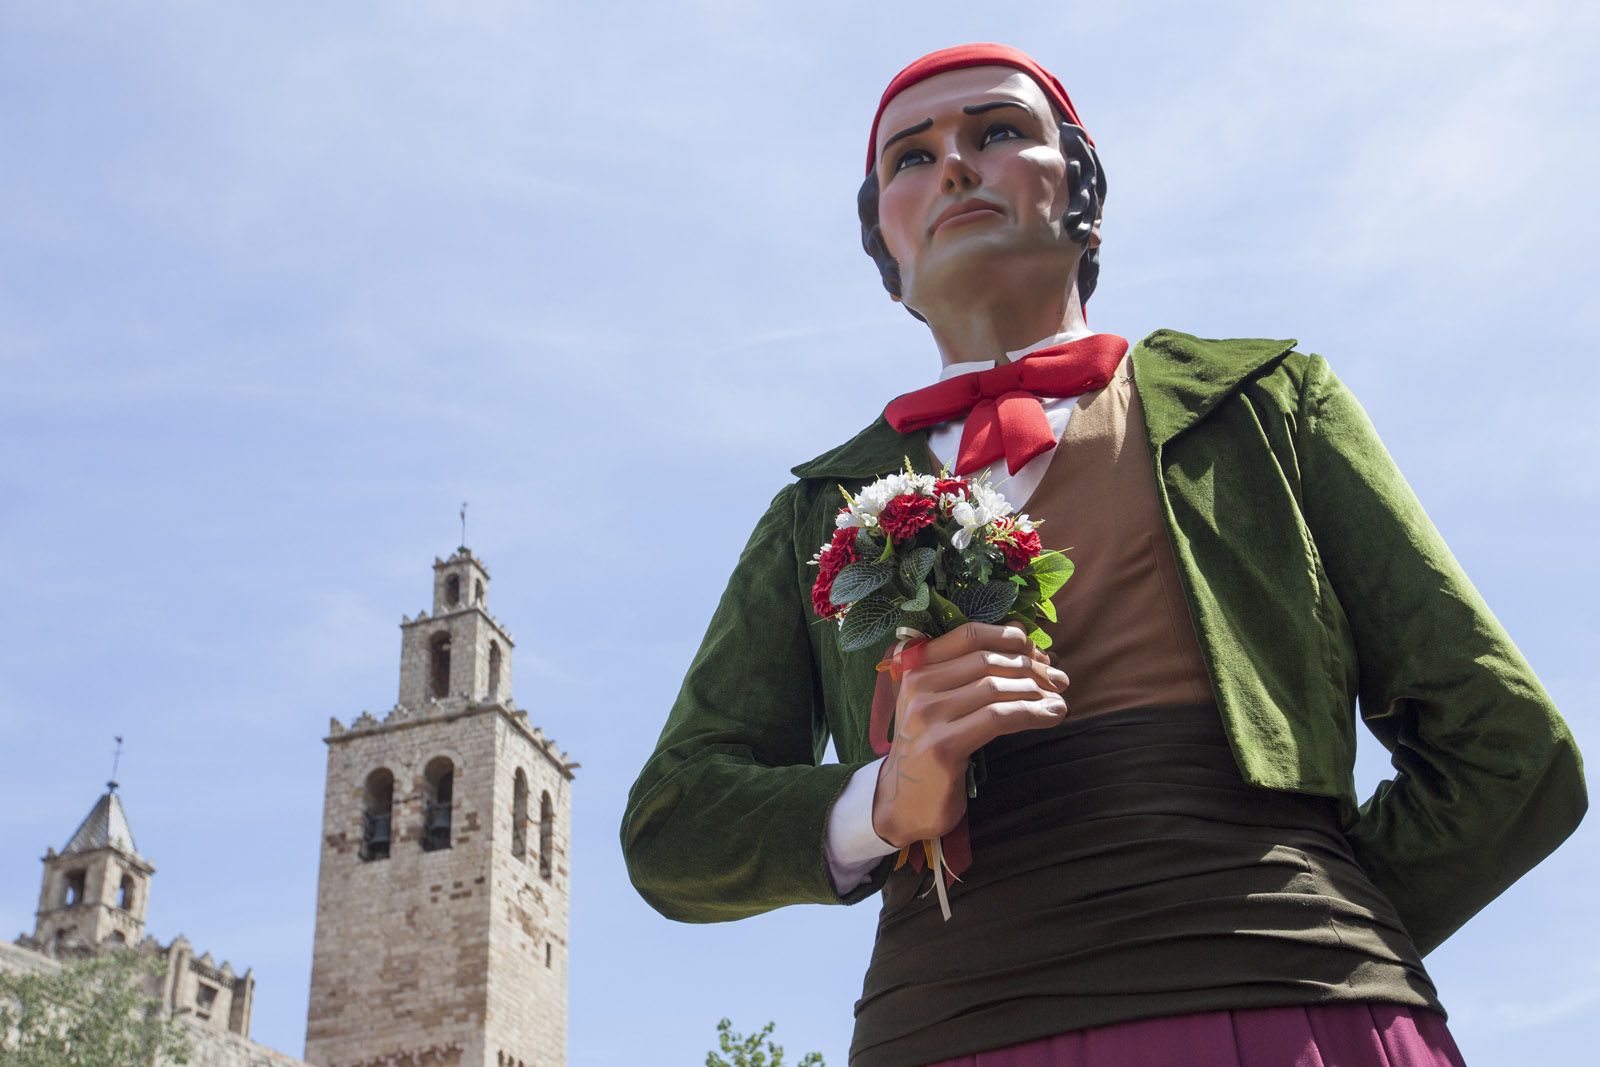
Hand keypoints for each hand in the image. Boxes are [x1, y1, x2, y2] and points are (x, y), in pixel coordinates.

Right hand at [871, 622, 1069, 848]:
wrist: (902, 801)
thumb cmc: (929, 746)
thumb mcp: (941, 701)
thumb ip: (972, 668)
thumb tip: (1020, 631)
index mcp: (915, 667)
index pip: (969, 635)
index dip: (1010, 638)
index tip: (1038, 653)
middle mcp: (916, 686)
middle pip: (987, 661)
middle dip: (1031, 667)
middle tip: (1058, 680)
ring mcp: (926, 716)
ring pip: (995, 688)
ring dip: (1037, 691)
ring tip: (1059, 700)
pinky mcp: (943, 745)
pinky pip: (998, 718)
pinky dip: (1032, 713)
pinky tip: (1052, 716)